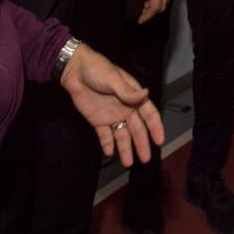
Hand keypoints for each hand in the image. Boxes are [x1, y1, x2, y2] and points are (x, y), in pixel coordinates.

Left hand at [60, 44, 164, 165]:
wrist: (74, 71)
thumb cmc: (97, 70)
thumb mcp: (113, 79)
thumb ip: (127, 92)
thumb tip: (146, 94)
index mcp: (132, 96)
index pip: (148, 114)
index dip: (155, 127)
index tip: (159, 141)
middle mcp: (125, 108)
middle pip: (136, 129)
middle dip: (141, 144)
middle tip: (145, 159)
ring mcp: (111, 116)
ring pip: (122, 135)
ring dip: (125, 149)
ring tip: (128, 163)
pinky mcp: (98, 121)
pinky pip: (105, 135)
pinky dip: (108, 145)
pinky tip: (110, 153)